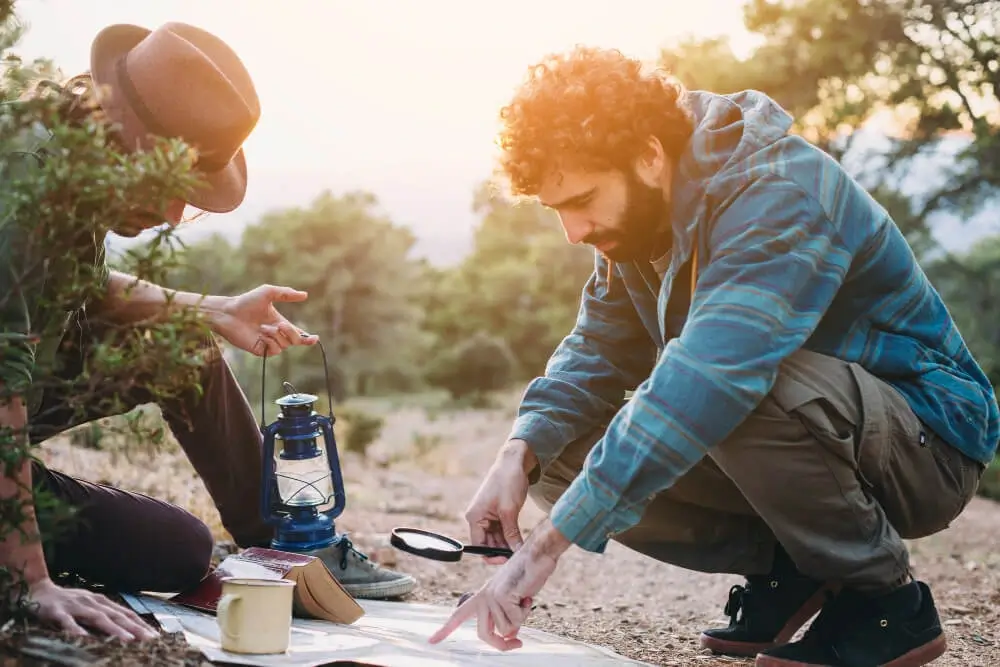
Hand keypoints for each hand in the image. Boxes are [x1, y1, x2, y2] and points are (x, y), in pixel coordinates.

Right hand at [28, 578, 157, 640]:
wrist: (37, 589)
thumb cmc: (67, 602)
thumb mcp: (89, 606)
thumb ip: (104, 616)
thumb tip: (124, 630)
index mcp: (102, 602)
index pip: (126, 614)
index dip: (141, 625)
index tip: (155, 636)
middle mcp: (93, 602)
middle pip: (117, 616)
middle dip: (135, 628)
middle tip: (150, 640)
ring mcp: (76, 606)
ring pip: (98, 618)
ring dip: (114, 629)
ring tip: (128, 640)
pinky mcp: (57, 611)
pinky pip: (67, 622)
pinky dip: (76, 630)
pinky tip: (83, 638)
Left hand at [211, 284, 318, 356]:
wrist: (228, 313)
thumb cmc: (246, 301)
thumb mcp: (268, 292)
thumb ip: (287, 293)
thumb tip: (305, 295)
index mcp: (280, 323)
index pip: (298, 334)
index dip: (308, 339)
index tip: (315, 338)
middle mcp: (276, 334)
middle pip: (295, 340)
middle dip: (291, 332)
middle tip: (280, 325)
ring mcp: (268, 343)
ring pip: (285, 345)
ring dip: (276, 335)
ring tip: (262, 328)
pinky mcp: (260, 350)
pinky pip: (274, 350)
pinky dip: (270, 342)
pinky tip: (261, 335)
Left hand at [429, 519, 569, 650]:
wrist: (537, 555)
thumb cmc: (527, 576)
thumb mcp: (514, 601)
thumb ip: (506, 617)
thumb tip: (509, 635)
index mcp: (482, 596)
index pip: (459, 615)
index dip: (446, 630)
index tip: (432, 641)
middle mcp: (483, 596)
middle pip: (483, 634)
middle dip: (502, 645)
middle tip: (517, 643)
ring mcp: (491, 596)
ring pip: (505, 629)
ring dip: (520, 618)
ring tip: (524, 598)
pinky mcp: (502, 596)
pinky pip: (516, 621)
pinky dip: (526, 612)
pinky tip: (527, 595)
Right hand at [464, 440, 534, 564]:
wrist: (514, 462)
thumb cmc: (507, 482)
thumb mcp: (509, 511)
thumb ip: (511, 533)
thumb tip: (515, 552)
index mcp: (475, 517)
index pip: (479, 545)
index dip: (492, 556)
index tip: (507, 560)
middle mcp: (478, 518)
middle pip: (488, 543)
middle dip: (502, 551)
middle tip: (518, 556)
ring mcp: (488, 516)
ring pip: (496, 538)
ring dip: (507, 544)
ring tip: (521, 549)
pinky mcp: (498, 513)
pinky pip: (502, 531)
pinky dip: (511, 536)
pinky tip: (521, 541)